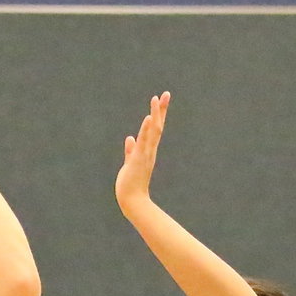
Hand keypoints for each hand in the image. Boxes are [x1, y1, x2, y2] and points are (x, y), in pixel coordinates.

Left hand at [115, 92, 169, 216]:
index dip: (158, 114)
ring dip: (155, 115)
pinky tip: (148, 118)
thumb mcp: (130, 163)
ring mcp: (145, 155)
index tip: (161, 99)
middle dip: (162, 110)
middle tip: (166, 93)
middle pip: (158, 127)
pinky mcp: (138, 159)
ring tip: (156, 99)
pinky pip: (143, 142)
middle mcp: (149, 151)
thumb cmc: (130, 185)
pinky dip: (145, 130)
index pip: (155, 129)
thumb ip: (130, 150)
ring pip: (152, 132)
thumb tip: (129, 138)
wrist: (132, 201)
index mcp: (148, 151)